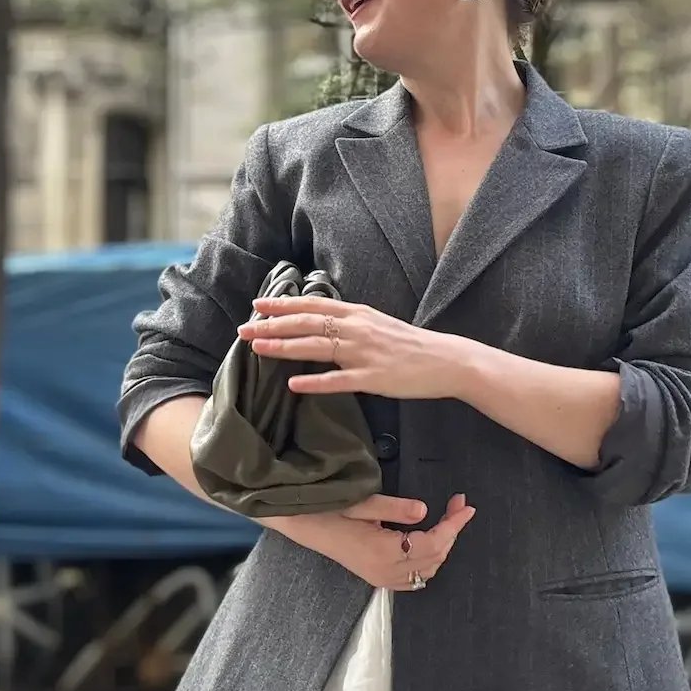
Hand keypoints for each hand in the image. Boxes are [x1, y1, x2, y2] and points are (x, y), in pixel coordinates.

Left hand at [238, 296, 456, 399]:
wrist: (445, 359)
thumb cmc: (409, 344)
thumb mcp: (377, 323)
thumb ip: (349, 322)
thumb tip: (320, 321)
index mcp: (358, 314)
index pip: (313, 305)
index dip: (283, 305)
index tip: (258, 304)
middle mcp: (357, 329)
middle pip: (307, 323)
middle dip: (273, 326)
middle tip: (245, 328)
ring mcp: (364, 353)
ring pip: (317, 347)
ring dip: (285, 347)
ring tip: (259, 349)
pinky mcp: (373, 378)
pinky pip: (339, 381)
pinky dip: (315, 382)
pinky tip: (294, 385)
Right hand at [260, 493, 474, 590]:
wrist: (305, 526)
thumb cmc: (330, 510)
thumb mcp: (363, 503)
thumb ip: (396, 508)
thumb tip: (425, 511)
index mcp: (383, 553)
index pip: (432, 543)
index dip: (453, 525)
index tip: (466, 507)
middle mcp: (386, 571)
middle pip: (434, 557)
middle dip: (451, 531)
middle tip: (459, 505)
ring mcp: (382, 578)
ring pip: (428, 569)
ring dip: (443, 545)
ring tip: (450, 519)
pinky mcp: (378, 578)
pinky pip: (415, 577)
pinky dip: (430, 559)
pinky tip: (432, 541)